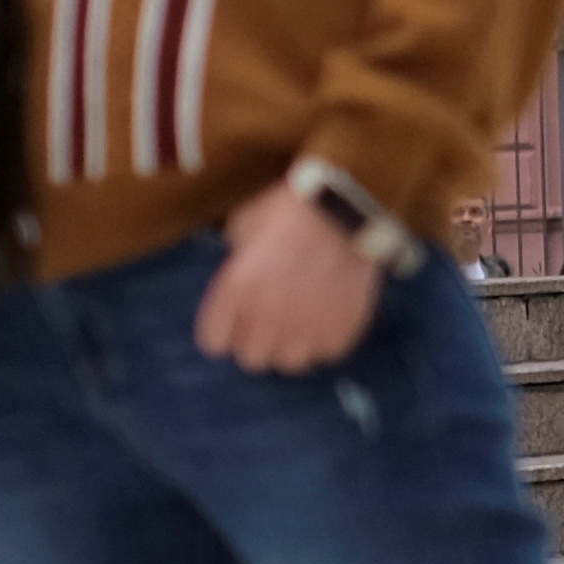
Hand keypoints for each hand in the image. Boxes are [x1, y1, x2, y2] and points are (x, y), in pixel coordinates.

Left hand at [192, 183, 381, 376]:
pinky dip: (326, 338)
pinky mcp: (342, 327)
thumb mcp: (246, 222)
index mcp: (236, 288)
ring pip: (289, 362)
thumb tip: (242, 271)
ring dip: (291, 344)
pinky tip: (327, 315)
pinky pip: (326, 352)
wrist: (350, 201)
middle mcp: (267, 313)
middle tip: (270, 319)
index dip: (224, 331)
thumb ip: (237, 258)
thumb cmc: (292, 206)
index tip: (235, 320)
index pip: (214, 342)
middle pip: (251, 358)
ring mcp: (307, 324)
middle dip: (257, 339)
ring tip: (301, 322)